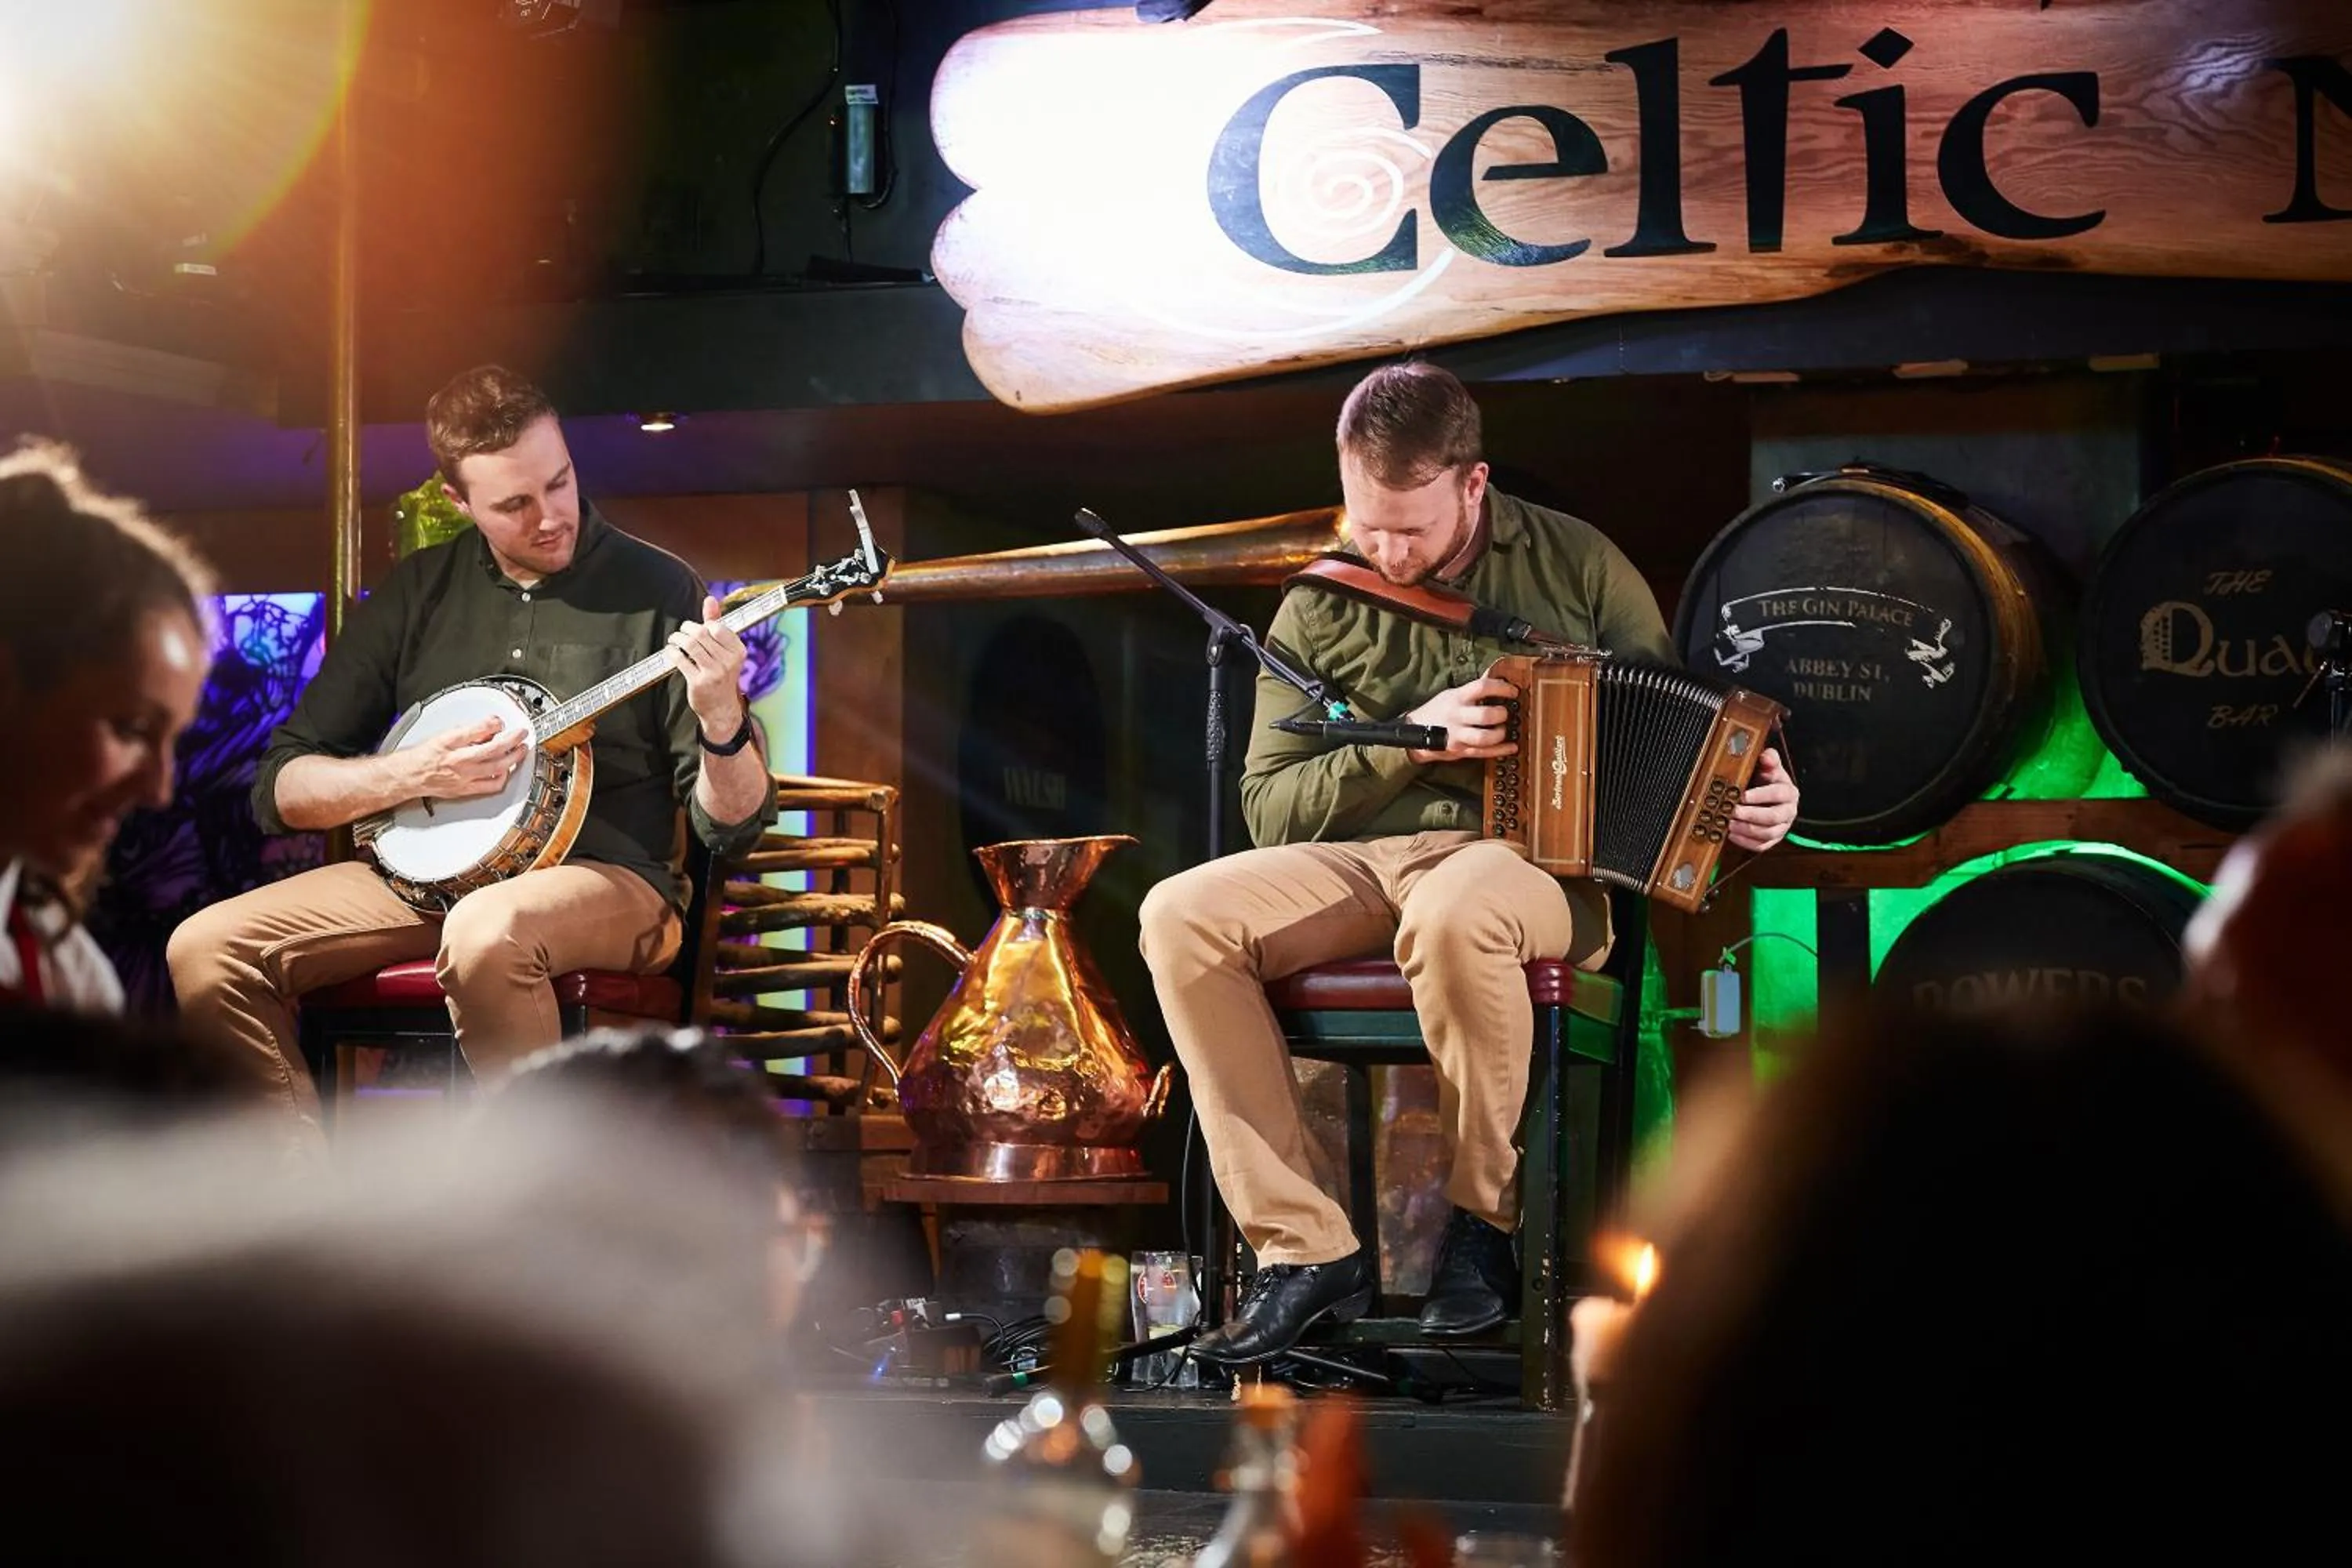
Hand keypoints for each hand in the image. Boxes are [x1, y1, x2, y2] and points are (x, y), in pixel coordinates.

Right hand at [403, 716, 527, 800]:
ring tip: (521, 749)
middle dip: (512, 739)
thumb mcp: (442, 734)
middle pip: (493, 750)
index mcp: (449, 742)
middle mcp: (457, 760)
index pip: (477, 730)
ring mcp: (463, 777)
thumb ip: (466, 732)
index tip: (500, 722)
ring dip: (514, 757)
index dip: (493, 723)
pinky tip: (507, 770)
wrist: (409, 776)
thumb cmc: (423, 755)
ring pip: (497, 768)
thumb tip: (487, 729)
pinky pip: (491, 786)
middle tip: (521, 733)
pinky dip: (503, 777)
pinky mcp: (466, 790)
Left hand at [669, 595, 749, 740]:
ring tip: (674, 640)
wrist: (721, 708)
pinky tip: (670, 651)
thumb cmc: (721, 674)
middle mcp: (729, 661)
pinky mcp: (699, 682)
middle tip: (681, 633)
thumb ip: (717, 623)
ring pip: (690, 645)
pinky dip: (672, 652)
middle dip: (686, 630)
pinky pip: (680, 660)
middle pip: (701, 634)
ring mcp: (714, 672)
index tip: (697, 630)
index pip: (717, 627)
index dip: (703, 626)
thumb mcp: (724, 650)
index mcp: (738, 651)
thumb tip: (710, 598)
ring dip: (677, 639)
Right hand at [1401, 675, 1519, 764]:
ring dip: (1500, 734)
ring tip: (1503, 730)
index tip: (1513, 691)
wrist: (1414, 731)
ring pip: (1484, 737)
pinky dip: (1501, 750)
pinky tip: (1512, 746)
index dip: (1501, 688)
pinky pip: (1483, 752)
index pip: (1482, 688)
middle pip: (1485, 715)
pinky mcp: (1460, 750)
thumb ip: (1473, 688)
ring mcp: (1458, 735)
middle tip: (1505, 713)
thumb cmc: (1437, 710)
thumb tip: (1493, 673)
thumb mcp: (1452, 694)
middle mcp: (1458, 716)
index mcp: (1457, 698)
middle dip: (1501, 714)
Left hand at [1728, 747, 1797, 851]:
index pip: (1778, 794)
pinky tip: (1731, 835)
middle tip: (1732, 811)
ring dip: (1746, 830)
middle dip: (1751, 815)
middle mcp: (1789, 811)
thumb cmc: (1766, 781)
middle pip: (1773, 817)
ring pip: (1767, 833)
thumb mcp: (1768, 768)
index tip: (1742, 795)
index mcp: (1789, 792)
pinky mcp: (1773, 840)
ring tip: (1729, 823)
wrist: (1767, 797)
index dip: (1760, 795)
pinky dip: (1745, 842)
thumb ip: (1769, 759)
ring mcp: (1782, 828)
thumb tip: (1767, 756)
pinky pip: (1761, 845)